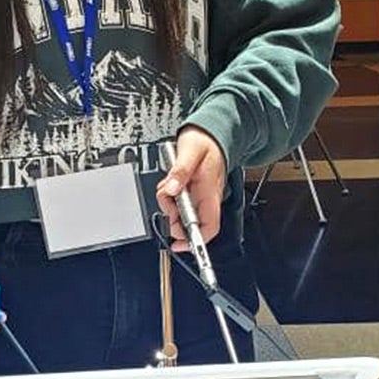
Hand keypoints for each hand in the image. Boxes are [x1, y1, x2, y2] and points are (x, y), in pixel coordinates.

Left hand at [156, 126, 225, 251]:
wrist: (212, 133)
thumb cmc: (205, 141)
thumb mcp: (189, 152)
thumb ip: (179, 172)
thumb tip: (171, 190)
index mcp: (209, 191)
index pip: (209, 226)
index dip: (196, 241)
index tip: (179, 245)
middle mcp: (207, 197)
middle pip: (191, 223)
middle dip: (173, 217)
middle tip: (166, 199)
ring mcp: (201, 196)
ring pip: (182, 213)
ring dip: (169, 205)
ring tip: (168, 186)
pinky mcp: (193, 192)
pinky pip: (179, 203)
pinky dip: (170, 197)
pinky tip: (170, 185)